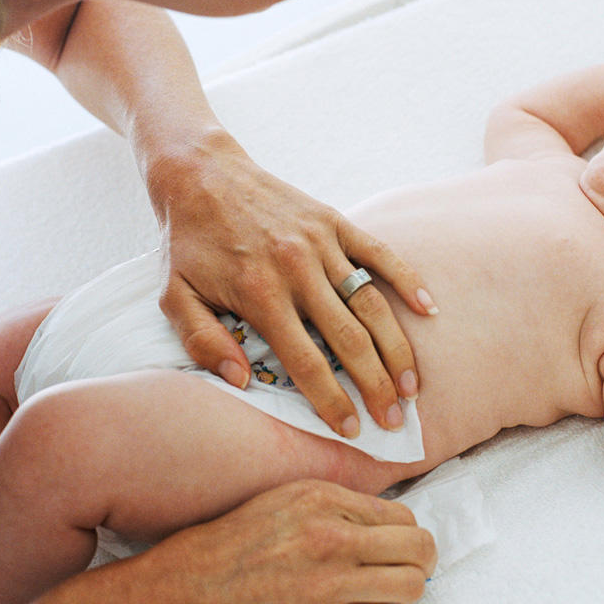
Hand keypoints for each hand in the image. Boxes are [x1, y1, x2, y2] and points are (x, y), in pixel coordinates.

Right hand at [33, 480, 436, 603]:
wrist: (194, 584)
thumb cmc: (242, 536)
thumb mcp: (291, 498)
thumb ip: (343, 504)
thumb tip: (394, 520)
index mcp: (324, 501)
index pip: (403, 516)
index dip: (409, 531)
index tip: (403, 540)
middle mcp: (331, 540)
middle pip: (418, 551)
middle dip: (423, 560)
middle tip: (415, 565)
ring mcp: (327, 587)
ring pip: (407, 588)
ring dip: (403, 589)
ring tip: (387, 586)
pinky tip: (355, 603)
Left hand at [147, 131, 436, 436]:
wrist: (200, 173)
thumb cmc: (187, 243)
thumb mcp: (174, 297)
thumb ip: (203, 342)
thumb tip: (242, 382)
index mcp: (259, 295)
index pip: (305, 362)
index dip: (332, 401)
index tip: (352, 429)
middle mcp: (297, 270)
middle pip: (349, 340)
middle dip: (375, 385)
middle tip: (394, 419)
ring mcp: (321, 243)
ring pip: (371, 304)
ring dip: (397, 348)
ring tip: (413, 384)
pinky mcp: (334, 221)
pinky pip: (379, 254)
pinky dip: (408, 281)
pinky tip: (429, 309)